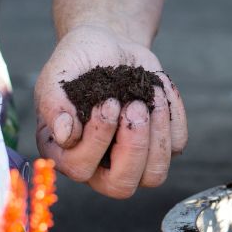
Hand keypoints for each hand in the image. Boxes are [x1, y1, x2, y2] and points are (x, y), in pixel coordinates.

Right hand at [34, 25, 187, 197]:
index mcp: (65, 153)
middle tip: (134, 106)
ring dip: (157, 136)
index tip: (107, 102)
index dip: (98, 138)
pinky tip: (157, 89)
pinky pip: (177, 144)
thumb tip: (65, 134)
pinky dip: (171, 115)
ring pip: (154, 175)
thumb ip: (54, 105)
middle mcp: (98, 166)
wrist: (107, 46)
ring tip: (148, 98)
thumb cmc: (76, 64)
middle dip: (134, 146)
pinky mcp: (160, 145)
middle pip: (122, 185)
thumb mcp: (56, 77)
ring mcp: (133, 159)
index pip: (81, 169)